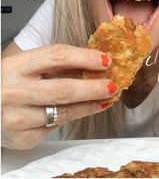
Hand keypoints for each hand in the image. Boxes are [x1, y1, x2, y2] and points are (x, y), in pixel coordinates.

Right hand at [1, 44, 116, 148]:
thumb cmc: (9, 82)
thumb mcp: (26, 66)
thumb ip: (55, 63)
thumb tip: (93, 62)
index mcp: (16, 66)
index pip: (56, 56)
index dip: (84, 57)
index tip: (105, 60)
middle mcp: (14, 91)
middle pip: (63, 89)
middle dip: (93, 87)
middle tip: (113, 84)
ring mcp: (17, 117)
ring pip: (63, 111)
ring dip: (89, 105)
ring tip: (106, 98)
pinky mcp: (22, 138)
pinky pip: (55, 126)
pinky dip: (74, 116)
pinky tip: (85, 109)